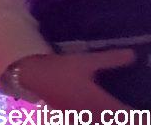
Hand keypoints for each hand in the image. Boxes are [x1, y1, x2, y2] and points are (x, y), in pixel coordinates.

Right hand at [10, 50, 132, 110]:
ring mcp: (79, 116)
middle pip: (113, 121)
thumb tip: (133, 55)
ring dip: (109, 118)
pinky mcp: (69, 115)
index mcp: (99, 102)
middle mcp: (92, 113)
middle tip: (134, 115)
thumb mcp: (86, 62)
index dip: (137, 117)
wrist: (32, 75)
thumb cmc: (61, 68)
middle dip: (125, 118)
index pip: (124, 115)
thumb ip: (110, 59)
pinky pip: (85, 120)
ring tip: (115, 115)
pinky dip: (94, 118)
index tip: (145, 117)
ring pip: (99, 121)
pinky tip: (92, 115)